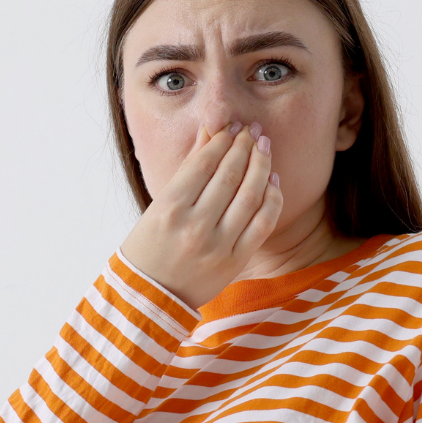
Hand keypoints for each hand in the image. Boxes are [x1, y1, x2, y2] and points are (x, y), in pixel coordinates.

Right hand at [120, 121, 282, 308]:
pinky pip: (263, 223)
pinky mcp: (235, 261)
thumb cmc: (149, 246)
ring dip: (261, 165)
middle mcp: (195, 226)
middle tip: (252, 131)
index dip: (222, 140)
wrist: (150, 295)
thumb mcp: (159, 205)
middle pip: (230, 175)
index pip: (204, 163)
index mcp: (170, 208)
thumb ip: (187, 169)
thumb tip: (210, 132)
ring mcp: (218, 246)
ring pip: (250, 196)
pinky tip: (272, 179)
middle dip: (244, 146)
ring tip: (264, 147)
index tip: (232, 127)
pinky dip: (272, 198)